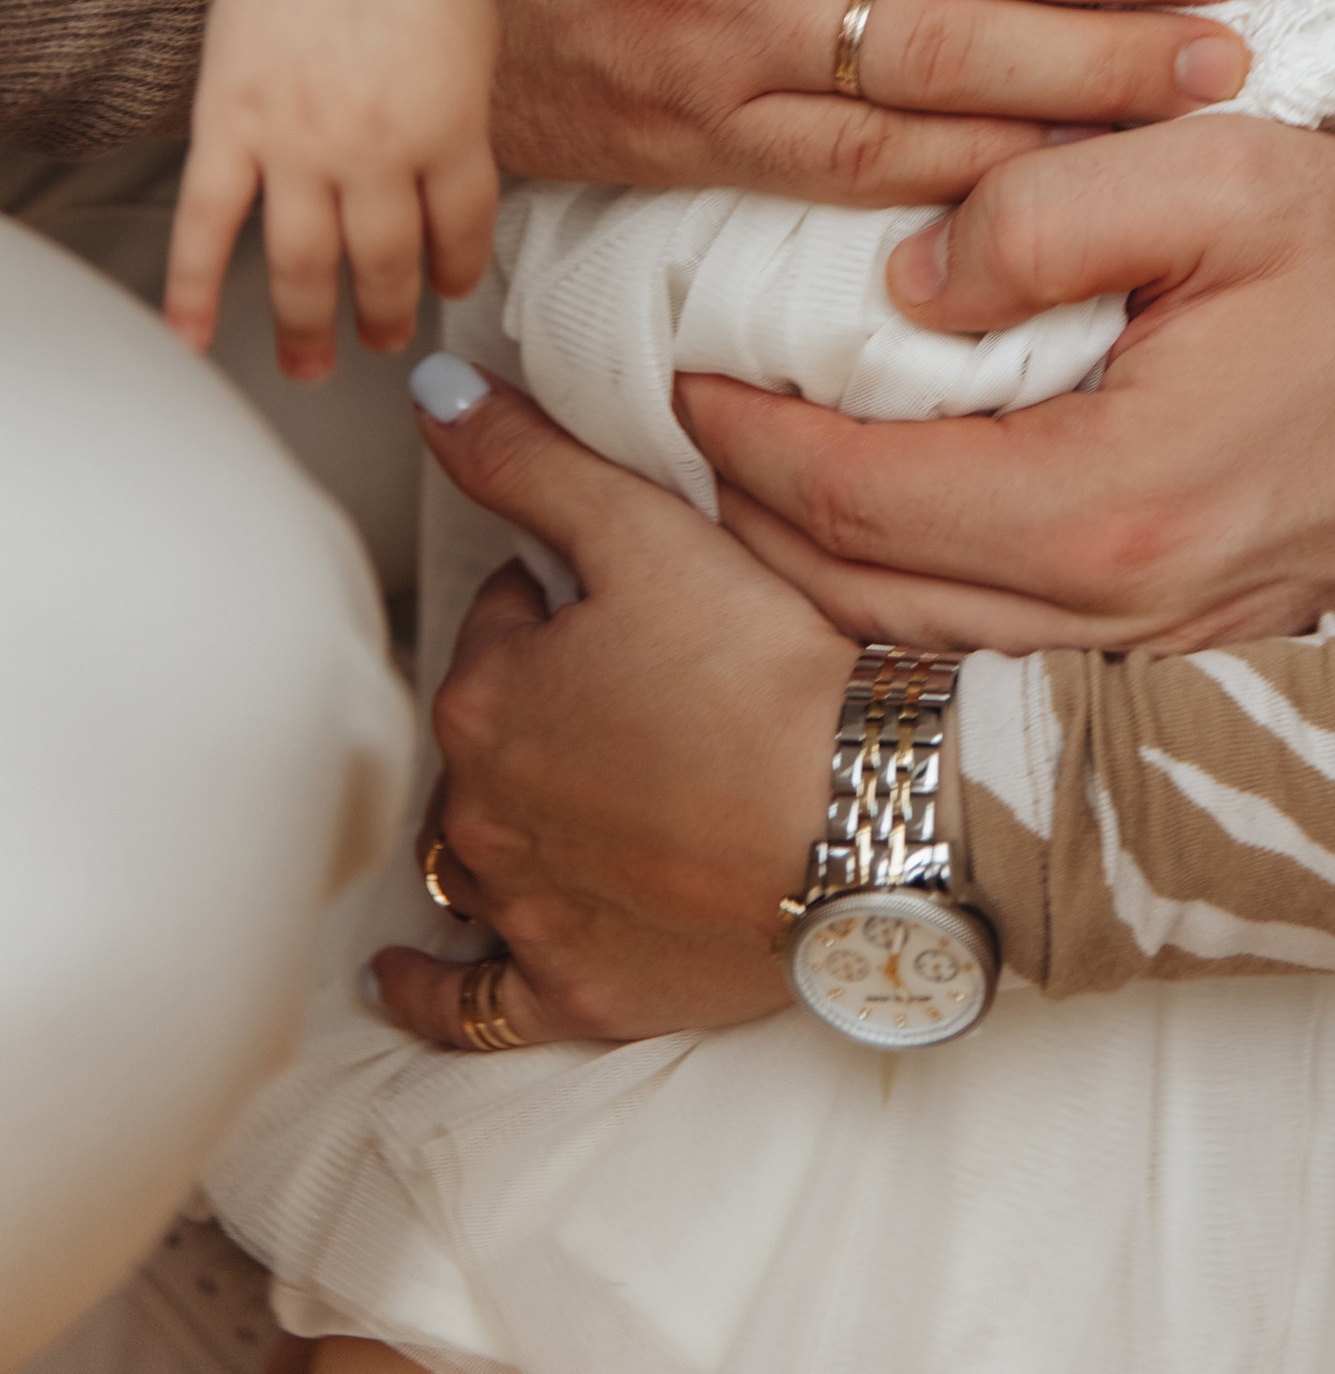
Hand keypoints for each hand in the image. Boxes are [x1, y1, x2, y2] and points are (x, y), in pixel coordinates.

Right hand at [164, 0, 499, 377]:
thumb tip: (451, 187)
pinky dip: (194, 288)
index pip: (461, 228)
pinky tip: (193, 335)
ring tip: (310, 363)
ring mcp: (297, 142)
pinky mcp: (229, 124)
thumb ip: (459, 120)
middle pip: (384, 261)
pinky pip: (209, 225)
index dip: (455, 268)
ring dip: (308, 326)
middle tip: (384, 340)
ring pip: (302, 264)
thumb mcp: (474, 42)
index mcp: (450, 127)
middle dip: (387, 313)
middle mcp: (376, 150)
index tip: (446, 290)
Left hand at [375, 368, 848, 1050]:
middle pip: (491, 734)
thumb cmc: (763, 675)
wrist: (864, 822)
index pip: (504, 622)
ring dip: (503, 815)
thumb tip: (432, 397)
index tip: (637, 600)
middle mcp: (483, 815)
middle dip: (541, 703)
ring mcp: (527, 912)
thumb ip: (530, 462)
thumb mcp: (647, 533)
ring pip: (478, 850)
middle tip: (638, 685)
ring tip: (570, 790)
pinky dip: (432, 986)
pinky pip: (472, 1003)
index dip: (569, 599)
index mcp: (486, 701)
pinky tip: (404, 974)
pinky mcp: (577, 993)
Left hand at [685, 112, 1334, 651]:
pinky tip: (873, 543)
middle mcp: (1126, 624)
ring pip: (919, 660)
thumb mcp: (1224, 169)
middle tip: (667, 438)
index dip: (739, 438)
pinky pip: (1001, 670)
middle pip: (855, 607)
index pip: (849, 499)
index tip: (673, 375)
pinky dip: (907, 618)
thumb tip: (904, 282)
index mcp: (1112, 505)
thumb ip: (1046, 209)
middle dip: (739, 526)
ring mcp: (1164, 667)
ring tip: (741, 487)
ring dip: (808, 584)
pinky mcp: (1193, 668)